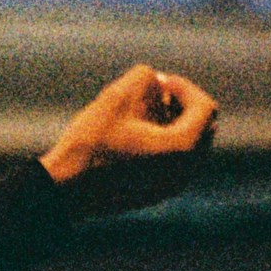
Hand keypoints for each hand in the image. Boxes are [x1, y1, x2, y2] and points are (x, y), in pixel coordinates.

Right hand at [40, 62, 216, 219]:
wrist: (65, 190)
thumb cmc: (91, 143)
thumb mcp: (116, 96)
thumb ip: (146, 78)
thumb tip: (160, 83)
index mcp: (182, 149)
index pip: (206, 108)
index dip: (185, 87)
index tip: (160, 83)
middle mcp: (185, 172)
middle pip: (203, 127)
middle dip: (182, 104)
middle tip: (152, 94)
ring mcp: (172, 186)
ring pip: (188, 144)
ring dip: (172, 122)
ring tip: (139, 112)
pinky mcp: (157, 193)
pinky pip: (175, 161)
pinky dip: (164, 141)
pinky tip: (132, 134)